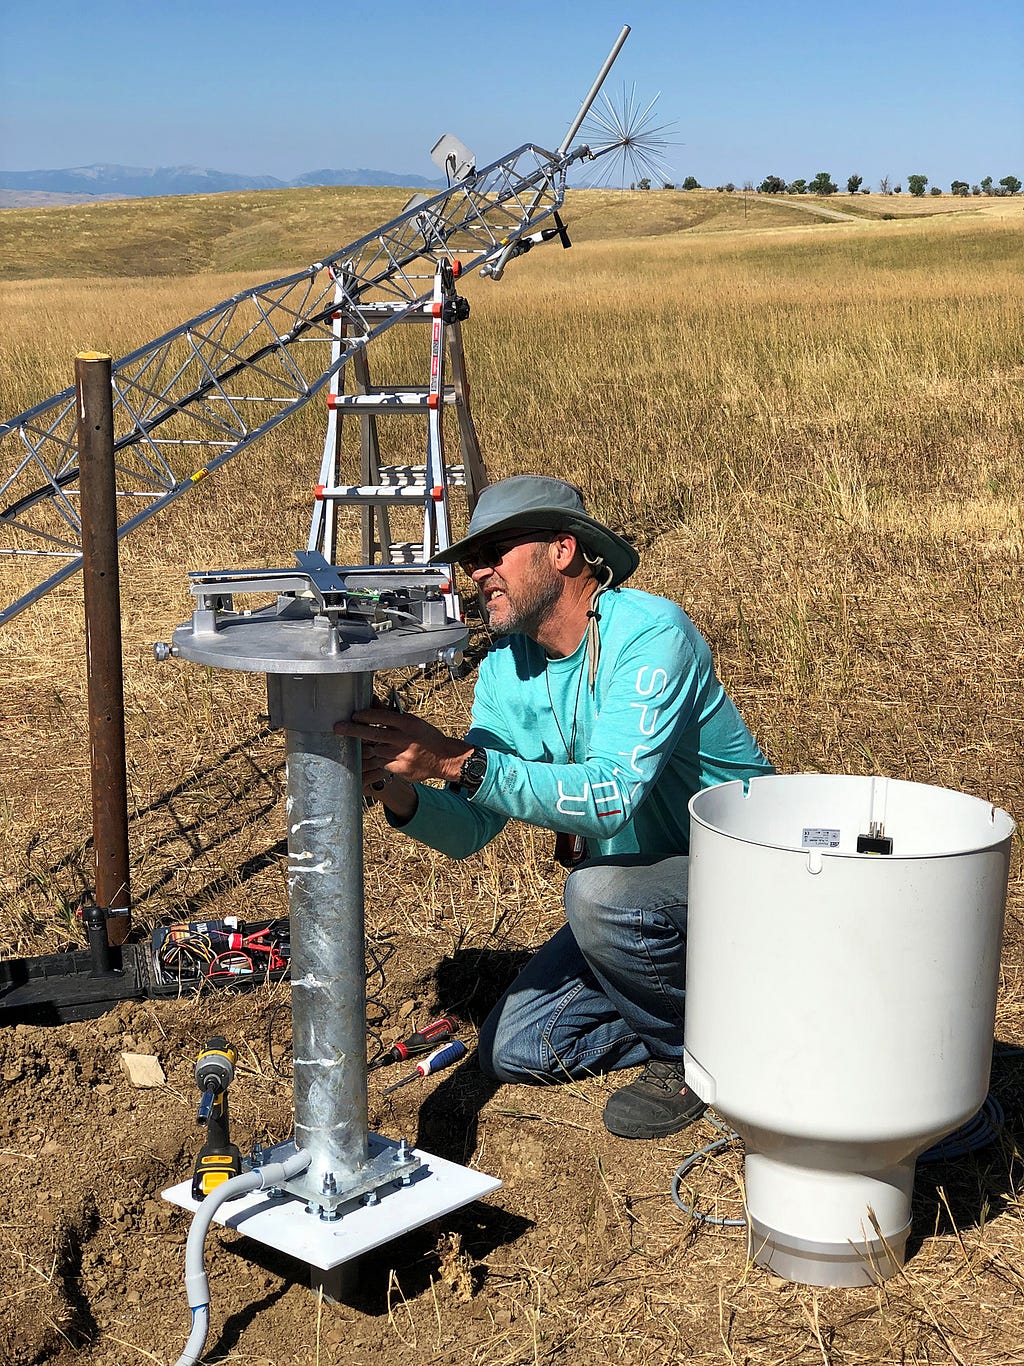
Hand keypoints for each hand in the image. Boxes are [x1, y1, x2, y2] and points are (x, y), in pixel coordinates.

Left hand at [333, 707, 471, 786]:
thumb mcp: (413, 722)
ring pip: (375, 750)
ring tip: (354, 745)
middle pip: (373, 733)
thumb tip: (372, 701)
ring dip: (364, 747)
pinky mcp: (401, 769)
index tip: (354, 715)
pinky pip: (382, 764)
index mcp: (407, 723)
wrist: (445, 758)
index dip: (365, 715)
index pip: (381, 716)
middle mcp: (404, 738)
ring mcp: (402, 755)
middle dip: (353, 730)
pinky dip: (375, 760)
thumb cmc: (427, 737)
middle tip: (338, 728)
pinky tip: (371, 758)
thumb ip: (392, 716)